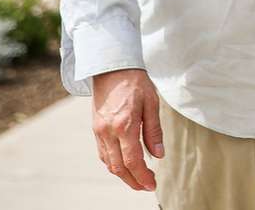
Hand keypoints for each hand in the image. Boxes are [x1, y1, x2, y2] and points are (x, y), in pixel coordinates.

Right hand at [91, 68, 163, 191]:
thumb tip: (159, 154)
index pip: (133, 160)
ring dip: (122, 175)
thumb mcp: (152, 103)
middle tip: (146, 186)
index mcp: (124, 124)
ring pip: (108, 162)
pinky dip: (113, 163)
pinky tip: (124, 165)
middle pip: (118, 166)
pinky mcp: (95, 128)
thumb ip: (154, 131)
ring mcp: (99, 131)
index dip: (142, 176)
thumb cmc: (135, 82)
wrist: (111, 68)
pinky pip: (103, 153)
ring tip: (137, 179)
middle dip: (133, 181)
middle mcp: (108, 131)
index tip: (152, 184)